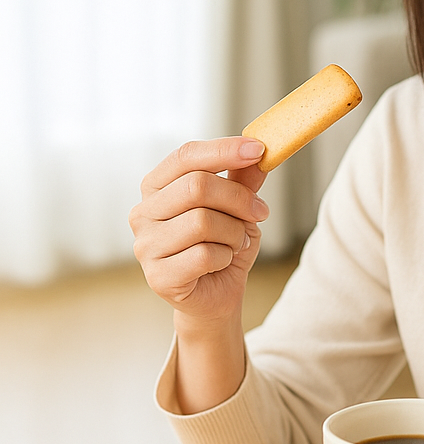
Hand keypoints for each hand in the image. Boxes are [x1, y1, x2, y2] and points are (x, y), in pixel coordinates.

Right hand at [129, 137, 268, 326]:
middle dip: (238, 198)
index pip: (186, 156)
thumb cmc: (223, 243)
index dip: (224, 150)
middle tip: (260, 211)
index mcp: (157, 186)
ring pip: (203, 221)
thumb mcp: (238, 207)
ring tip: (237, 242)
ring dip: (234, 232)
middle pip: (196, 186)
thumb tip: (257, 152)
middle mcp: (143, 212)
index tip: (258, 150)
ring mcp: (146, 245)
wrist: (218, 293)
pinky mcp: (158, 276)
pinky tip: (223, 261)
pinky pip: (204, 255)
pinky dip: (226, 256)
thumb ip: (242, 180)